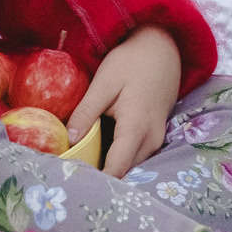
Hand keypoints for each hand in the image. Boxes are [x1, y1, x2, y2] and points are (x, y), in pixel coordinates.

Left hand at [67, 24, 181, 179]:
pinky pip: (136, 155)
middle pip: (125, 172)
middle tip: (73, 176)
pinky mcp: (156, 135)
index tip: (74, 183)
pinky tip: (101, 151)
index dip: (96, 180)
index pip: (117, 169)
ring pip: (131, 165)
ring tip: (84, 167)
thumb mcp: (105, 83)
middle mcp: (151, 140)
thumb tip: (69, 141)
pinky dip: (119, 157)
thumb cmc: (132, 62)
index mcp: (136, 128)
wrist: (163, 48)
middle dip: (101, 178)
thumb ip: (86, 112)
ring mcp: (156, 139)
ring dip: (111, 168)